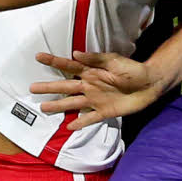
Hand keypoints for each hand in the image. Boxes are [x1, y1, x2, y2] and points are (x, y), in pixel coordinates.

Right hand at [30, 50, 163, 127]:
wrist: (149, 84)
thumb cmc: (132, 69)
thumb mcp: (114, 60)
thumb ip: (95, 58)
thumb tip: (75, 53)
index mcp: (91, 71)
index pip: (68, 65)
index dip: (54, 61)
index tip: (38, 56)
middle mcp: (89, 85)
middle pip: (65, 86)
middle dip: (49, 87)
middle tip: (32, 88)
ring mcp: (95, 99)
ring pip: (72, 103)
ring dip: (58, 106)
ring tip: (43, 108)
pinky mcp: (104, 111)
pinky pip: (89, 118)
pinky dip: (79, 123)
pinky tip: (69, 127)